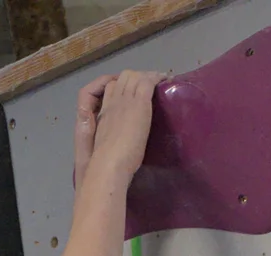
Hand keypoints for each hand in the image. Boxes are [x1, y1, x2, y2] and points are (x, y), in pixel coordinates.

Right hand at [78, 69, 161, 188]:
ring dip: (147, 76)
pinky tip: (166, 80)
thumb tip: (124, 139)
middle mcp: (114, 101)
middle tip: (149, 85)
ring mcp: (126, 101)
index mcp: (104, 112)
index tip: (133, 91)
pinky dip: (157, 78)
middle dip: (137, 77)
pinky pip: (148, 82)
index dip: (123, 86)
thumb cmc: (106, 163)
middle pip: (124, 77)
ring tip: (159, 82)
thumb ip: (114, 135)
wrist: (109, 164)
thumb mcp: (106, 145)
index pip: (111, 87)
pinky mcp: (140, 104)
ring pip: (135, 76)